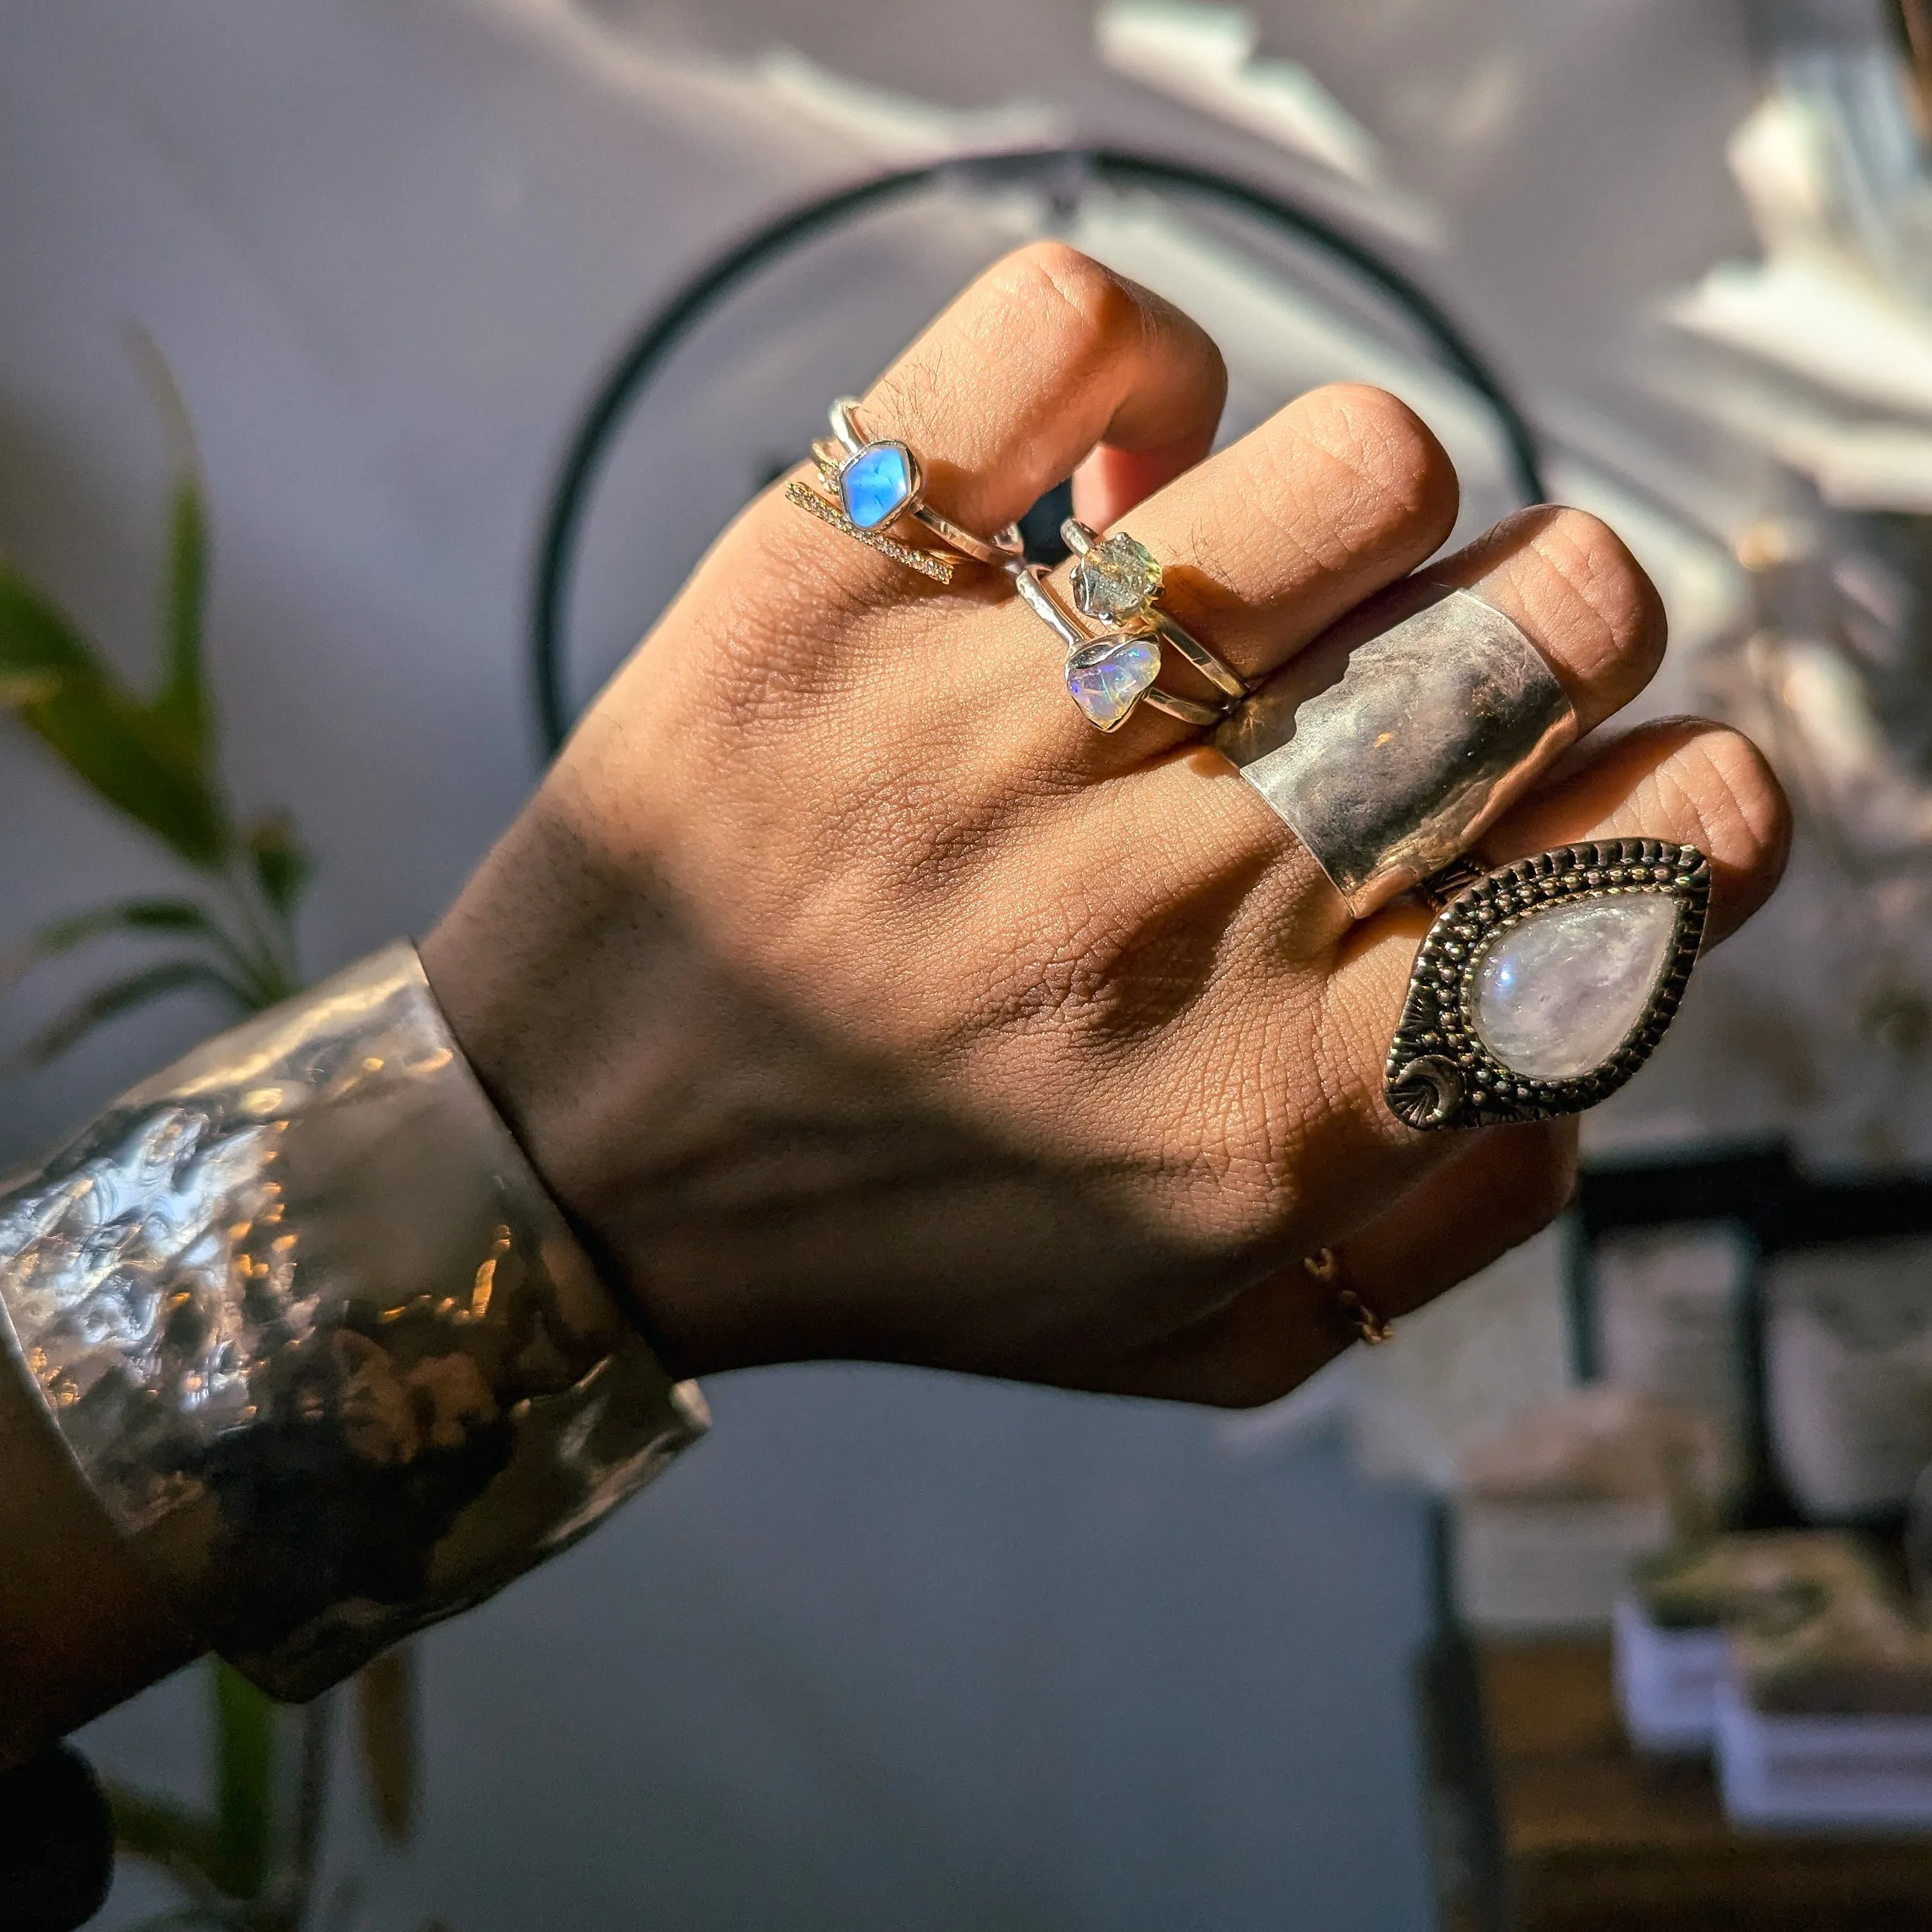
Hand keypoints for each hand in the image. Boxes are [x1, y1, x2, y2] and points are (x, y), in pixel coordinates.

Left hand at [423, 244, 1787, 1403]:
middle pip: (1552, 615)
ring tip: (1255, 584)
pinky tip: (1096, 476)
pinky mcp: (831, 581)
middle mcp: (1177, 897)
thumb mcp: (1198, 1331)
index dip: (1691, 791)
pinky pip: (1067, 334)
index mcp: (1293, 1095)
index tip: (1607, 786)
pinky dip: (1129, 360)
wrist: (580, 1169)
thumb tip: (1586, 1042)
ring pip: (1364, 461)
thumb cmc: (901, 1239)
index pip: (1657, 856)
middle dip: (1552, 619)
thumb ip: (1440, 1226)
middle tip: (1427, 668)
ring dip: (1366, 499)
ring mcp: (999, 720)